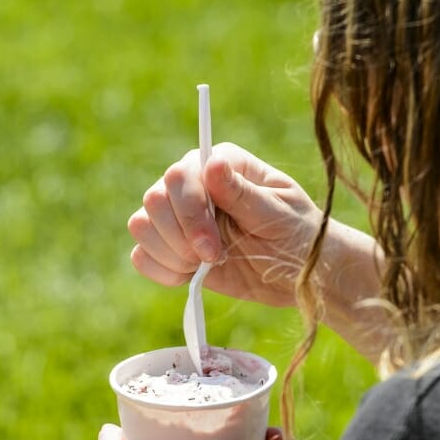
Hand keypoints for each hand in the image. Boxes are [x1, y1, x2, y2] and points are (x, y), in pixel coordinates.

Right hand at [129, 142, 322, 308]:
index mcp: (221, 164)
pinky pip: (141, 255)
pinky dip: (161, 270)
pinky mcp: (171, 247)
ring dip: (170, 253)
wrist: (298, 273)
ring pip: (141, 225)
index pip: (179, 176)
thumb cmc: (297, 235)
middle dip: (179, 237)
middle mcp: (193, 185)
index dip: (189, 213)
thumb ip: (242, 192)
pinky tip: (189, 275)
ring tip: (203, 265)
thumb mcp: (277, 213)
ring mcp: (179, 216)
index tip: (212, 247)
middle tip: (214, 258)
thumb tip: (212, 164)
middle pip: (154, 199)